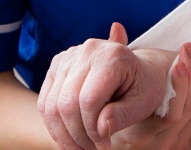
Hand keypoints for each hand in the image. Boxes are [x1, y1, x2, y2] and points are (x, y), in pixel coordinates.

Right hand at [38, 23, 171, 148]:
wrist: (141, 70)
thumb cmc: (145, 87)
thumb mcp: (143, 103)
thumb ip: (122, 116)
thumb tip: (101, 130)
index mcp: (113, 56)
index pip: (89, 100)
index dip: (92, 130)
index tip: (104, 146)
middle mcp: (88, 51)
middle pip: (66, 103)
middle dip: (77, 135)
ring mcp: (68, 57)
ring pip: (51, 106)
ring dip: (63, 134)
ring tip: (81, 149)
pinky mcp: (57, 65)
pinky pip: (45, 102)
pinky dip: (54, 126)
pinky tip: (70, 139)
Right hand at [108, 42, 190, 149]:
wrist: (121, 143)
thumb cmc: (109, 118)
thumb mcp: (110, 100)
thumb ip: (113, 68)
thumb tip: (117, 26)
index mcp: (138, 136)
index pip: (172, 111)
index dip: (181, 82)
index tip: (181, 58)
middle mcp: (159, 146)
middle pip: (189, 107)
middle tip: (189, 48)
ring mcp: (174, 148)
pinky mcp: (187, 147)